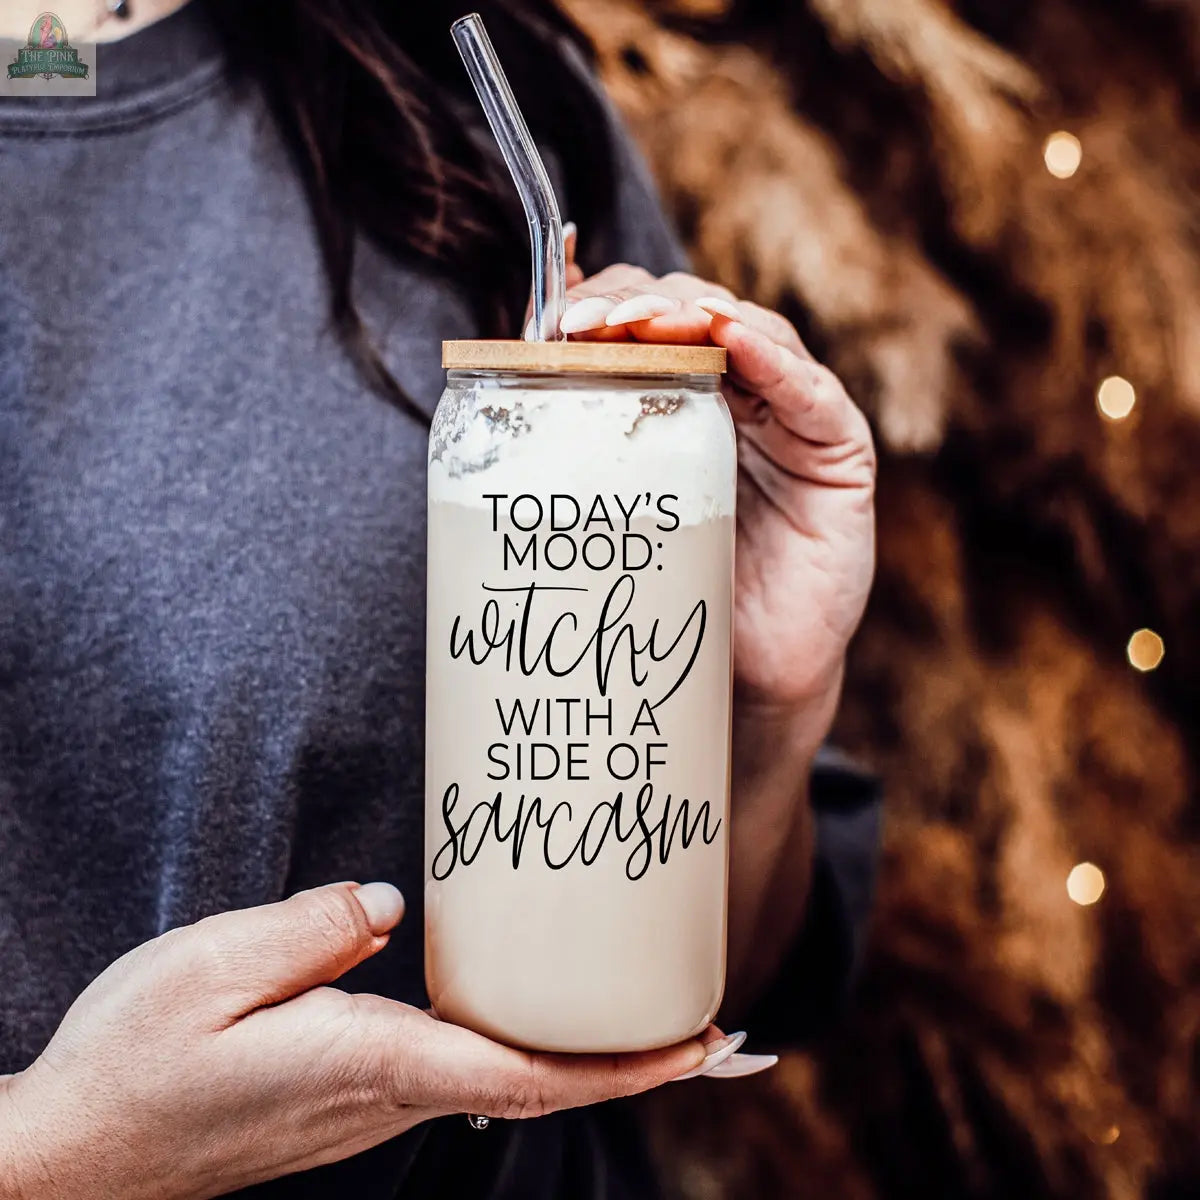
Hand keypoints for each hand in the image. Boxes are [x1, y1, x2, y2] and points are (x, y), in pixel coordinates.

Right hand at [0, 882, 712, 1199]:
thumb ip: (312, 928)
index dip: (626, 1064)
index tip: (704, 1045)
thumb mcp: (207, 971)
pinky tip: (536, 1012)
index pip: (528, 1073)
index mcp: (371, 1063)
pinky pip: (464, 1068)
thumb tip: (398, 902)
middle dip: (637, 1061)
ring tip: (652, 1009)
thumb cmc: (131, 1065)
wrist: (77, 1159)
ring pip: (509, 1078)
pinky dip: (529, 1049)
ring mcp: (372, 1105)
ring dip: (589, 1053)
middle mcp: (389, 1094)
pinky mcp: (348, 1093)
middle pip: (541, 1082)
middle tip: (722, 1030)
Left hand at [559, 266, 875, 716]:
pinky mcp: (840, 450)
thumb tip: (504, 371)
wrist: (745, 676)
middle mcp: (741, 395)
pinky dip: (774, 361)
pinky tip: (732, 338)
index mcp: (686, 399)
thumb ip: (578, 441)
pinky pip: (812, 394)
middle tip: (586, 324)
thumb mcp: (614, 506)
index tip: (550, 317)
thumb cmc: (674, 589)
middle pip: (693, 315)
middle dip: (638, 307)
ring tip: (642, 324)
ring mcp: (792, 417)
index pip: (646, 324)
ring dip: (694, 317)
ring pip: (751, 334)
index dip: (603, 304)